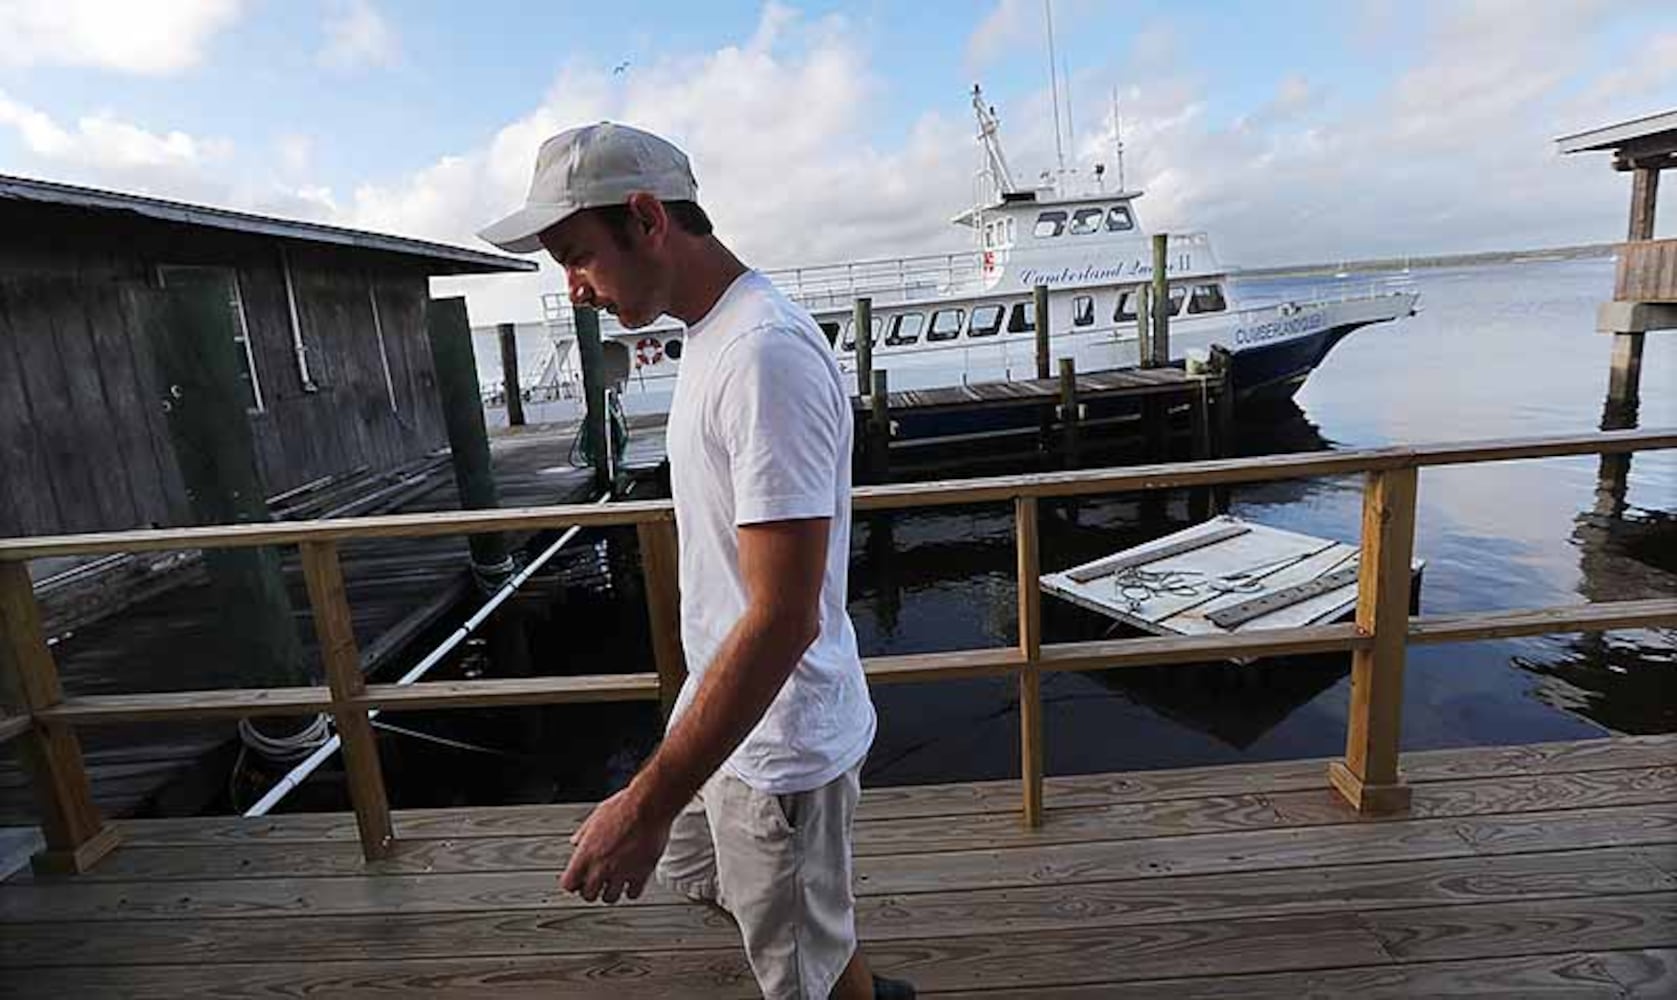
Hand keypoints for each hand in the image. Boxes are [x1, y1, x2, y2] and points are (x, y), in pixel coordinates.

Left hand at [559, 786, 672, 903]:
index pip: (569, 884)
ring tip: (615, 882)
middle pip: (588, 896)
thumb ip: (583, 834)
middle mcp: (601, 867)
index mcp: (586, 854)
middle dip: (591, 890)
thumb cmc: (623, 807)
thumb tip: (576, 841)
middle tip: (597, 882)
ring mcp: (621, 873)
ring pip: (610, 898)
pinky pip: (632, 894)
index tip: (578, 880)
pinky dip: (631, 890)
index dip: (573, 883)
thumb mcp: (595, 817)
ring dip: (611, 892)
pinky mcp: (640, 875)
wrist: (648, 807)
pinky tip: (632, 881)